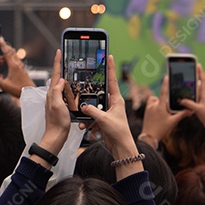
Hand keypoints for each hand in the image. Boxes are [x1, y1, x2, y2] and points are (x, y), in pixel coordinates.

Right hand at [0, 38, 32, 98]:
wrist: (30, 92)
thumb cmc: (18, 89)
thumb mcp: (4, 86)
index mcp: (13, 66)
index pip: (7, 52)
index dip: (3, 45)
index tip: (0, 39)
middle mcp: (17, 64)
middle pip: (11, 51)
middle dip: (5, 47)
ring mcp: (20, 66)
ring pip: (13, 55)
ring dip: (7, 54)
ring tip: (0, 59)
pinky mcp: (22, 69)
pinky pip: (15, 60)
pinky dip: (10, 59)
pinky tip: (7, 64)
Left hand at [38, 50, 70, 155]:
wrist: (56, 137)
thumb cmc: (57, 123)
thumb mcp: (57, 105)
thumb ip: (56, 91)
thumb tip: (60, 80)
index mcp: (52, 93)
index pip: (55, 74)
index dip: (57, 62)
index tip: (59, 51)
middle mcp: (53, 95)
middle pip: (58, 77)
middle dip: (61, 66)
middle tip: (66, 57)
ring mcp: (56, 100)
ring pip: (61, 85)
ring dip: (65, 76)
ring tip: (70, 69)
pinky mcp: (60, 106)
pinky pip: (65, 93)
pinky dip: (68, 88)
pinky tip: (72, 87)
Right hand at [80, 56, 139, 172]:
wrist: (120, 147)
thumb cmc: (119, 132)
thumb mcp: (104, 120)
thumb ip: (92, 111)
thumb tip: (83, 106)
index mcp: (117, 100)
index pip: (112, 80)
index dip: (110, 68)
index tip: (109, 56)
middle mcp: (112, 104)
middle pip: (99, 93)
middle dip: (90, 93)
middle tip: (84, 85)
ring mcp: (107, 112)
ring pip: (93, 106)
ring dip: (87, 112)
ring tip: (83, 118)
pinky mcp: (102, 120)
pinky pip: (91, 116)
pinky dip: (86, 121)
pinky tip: (83, 126)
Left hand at [141, 74, 191, 146]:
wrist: (149, 137)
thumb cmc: (162, 129)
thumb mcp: (173, 122)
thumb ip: (181, 114)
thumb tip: (190, 110)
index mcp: (160, 107)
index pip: (163, 93)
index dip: (165, 84)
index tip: (166, 76)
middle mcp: (153, 105)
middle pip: (162, 99)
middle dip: (167, 103)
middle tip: (168, 113)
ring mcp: (149, 107)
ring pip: (157, 101)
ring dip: (161, 104)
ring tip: (164, 114)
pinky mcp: (146, 110)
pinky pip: (152, 104)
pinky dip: (156, 106)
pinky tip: (159, 113)